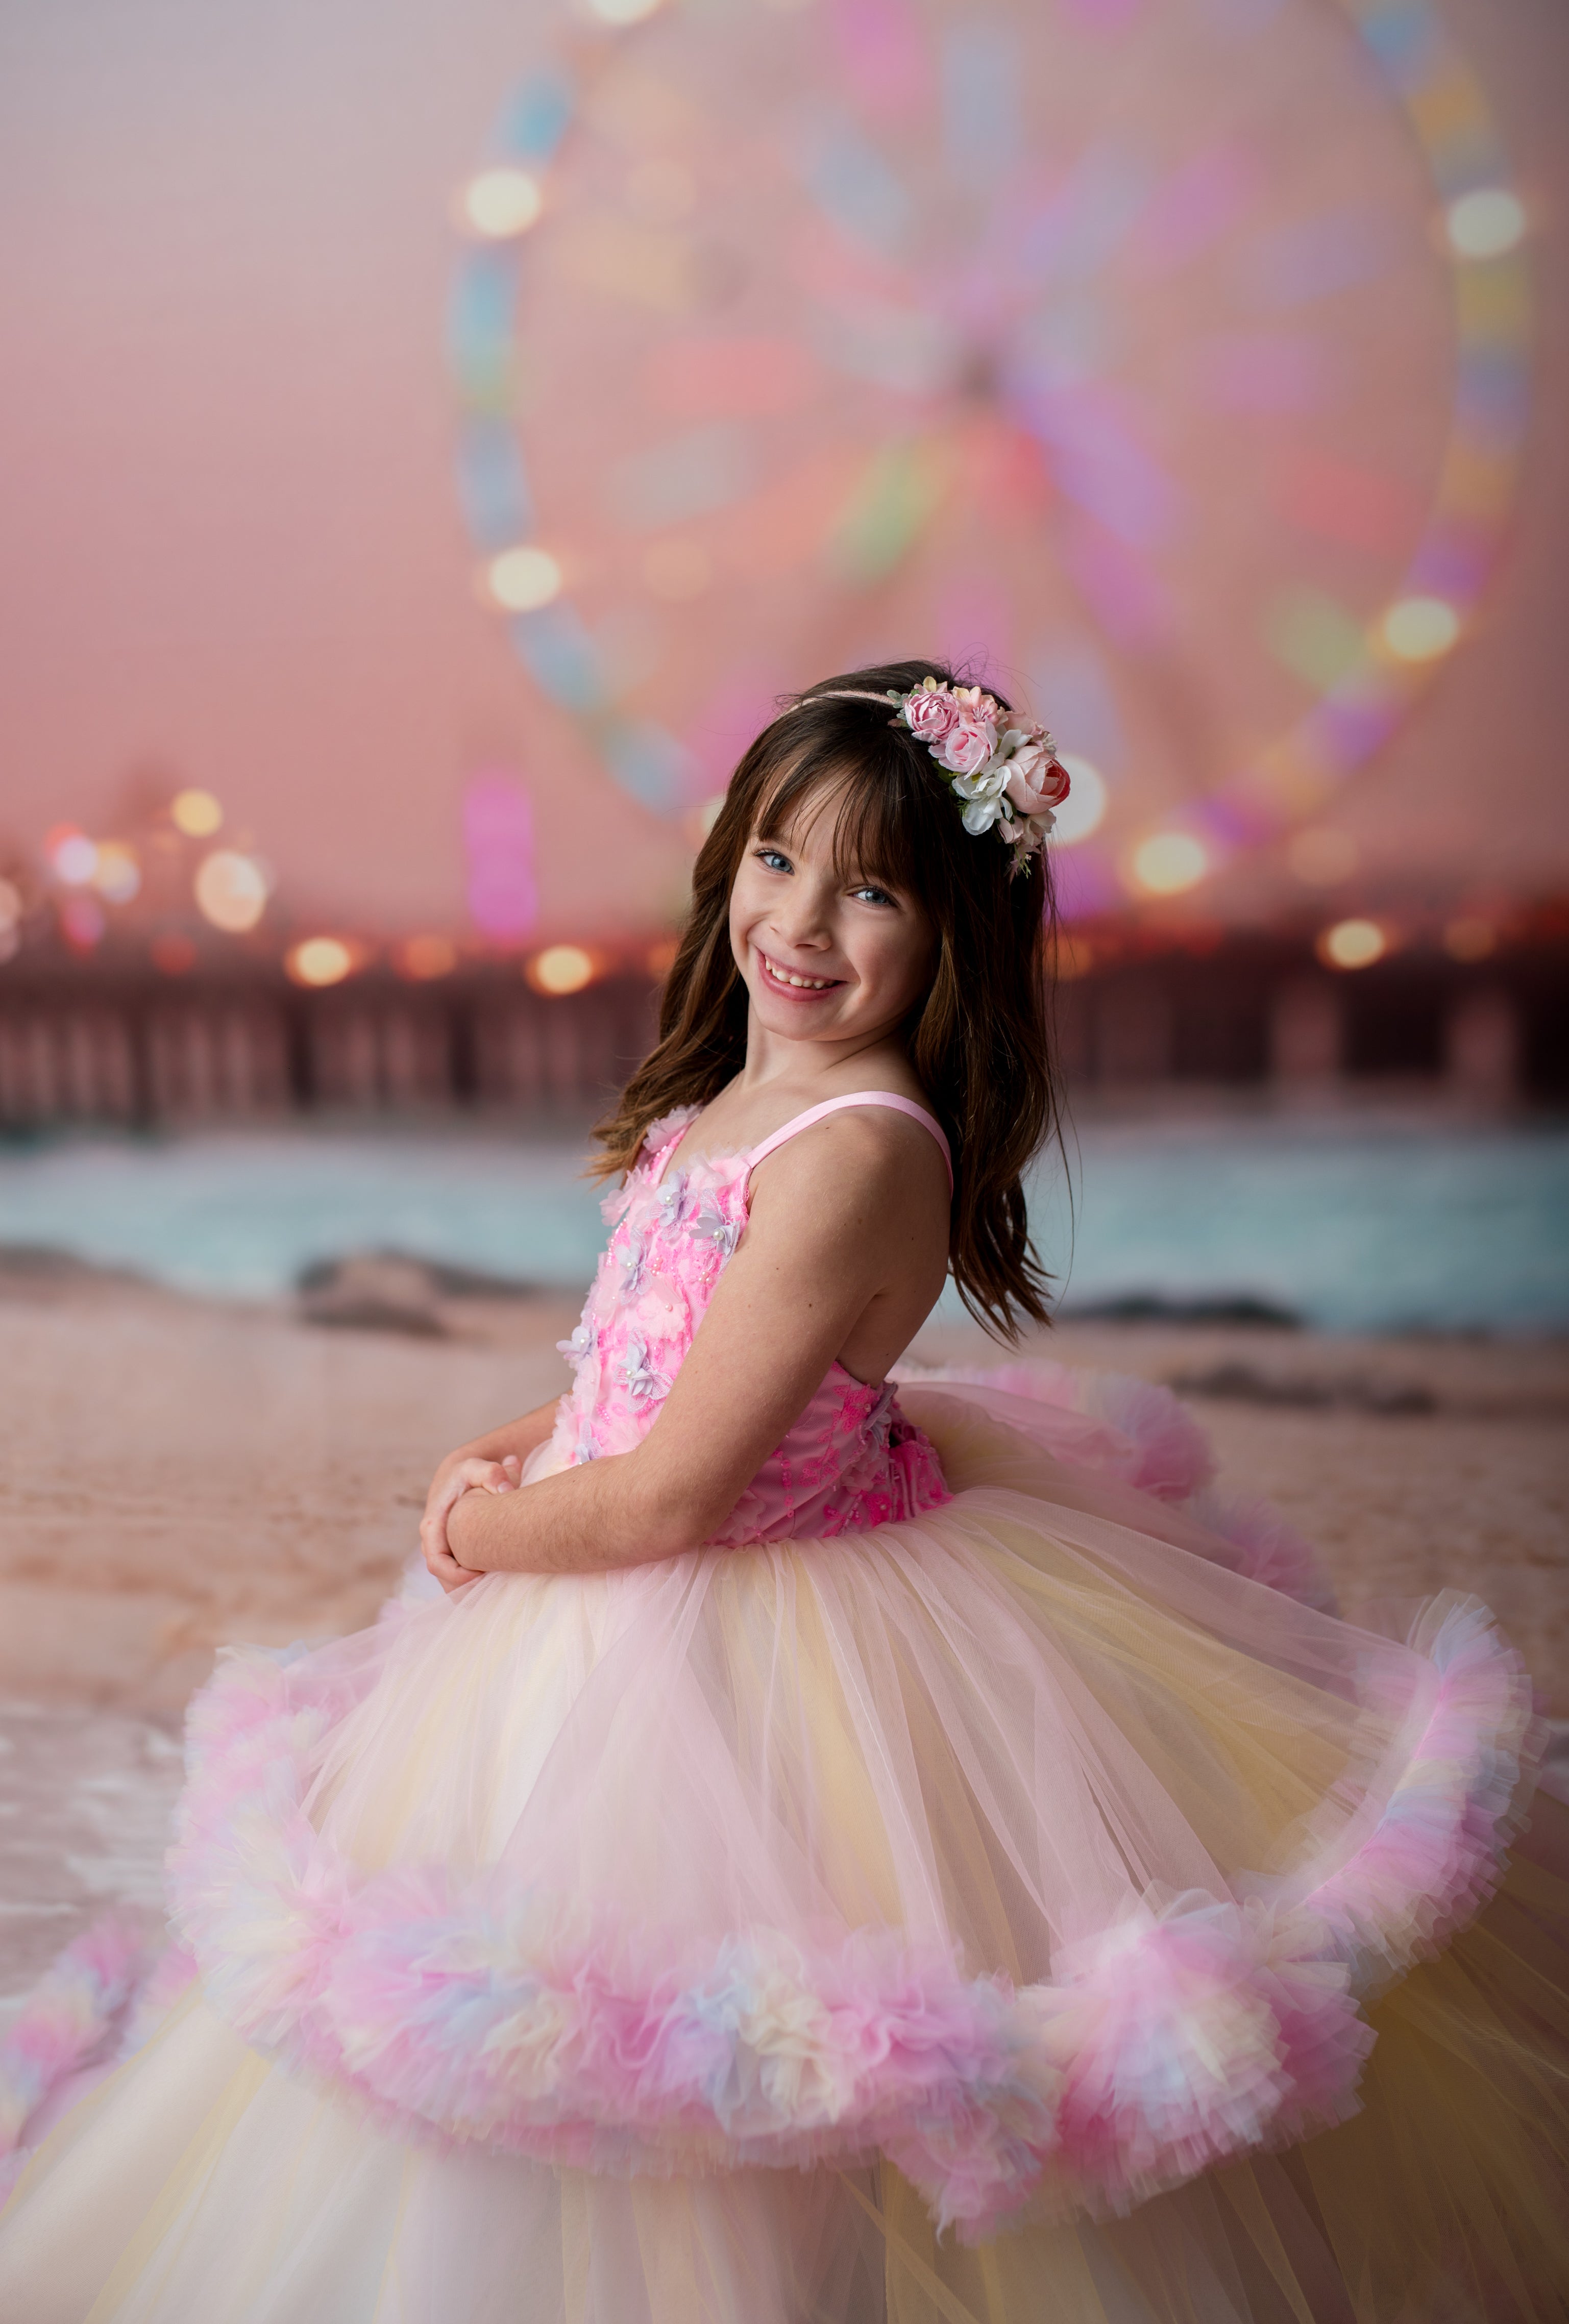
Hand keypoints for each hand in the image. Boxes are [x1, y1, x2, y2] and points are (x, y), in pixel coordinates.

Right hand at [420, 1454, 520, 1593]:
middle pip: (443, 1579)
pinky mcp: (450, 1554)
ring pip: (450, 1583)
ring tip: (498, 1586)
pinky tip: (496, 1582)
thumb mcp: (477, 1467)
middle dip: (467, 1589)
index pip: (436, 1563)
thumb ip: (492, 1473)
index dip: (457, 1575)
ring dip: (470, 1590)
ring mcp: (440, 1550)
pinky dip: (473, 1586)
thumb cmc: (468, 1473)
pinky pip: (457, 1579)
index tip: (482, 1575)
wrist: (460, 1475)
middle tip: (496, 1585)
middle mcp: (432, 1543)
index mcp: (433, 1526)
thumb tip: (506, 1490)